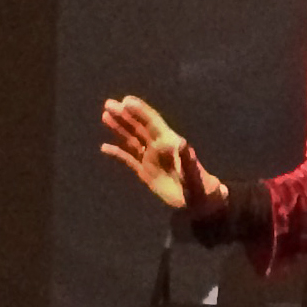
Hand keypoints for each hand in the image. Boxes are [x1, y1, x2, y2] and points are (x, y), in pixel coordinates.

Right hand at [100, 95, 223, 213]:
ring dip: (119, 128)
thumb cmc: (202, 189)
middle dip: (125, 115)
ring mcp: (151, 159)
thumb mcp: (196, 177)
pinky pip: (129, 160)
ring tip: (105, 115)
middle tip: (108, 103)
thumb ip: (188, 161)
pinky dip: (117, 153)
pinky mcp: (146, 172)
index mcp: (171, 144)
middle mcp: (159, 148)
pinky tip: (104, 147)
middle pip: (139, 127)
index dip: (141, 111)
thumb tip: (182, 143)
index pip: (153, 123)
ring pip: (132, 140)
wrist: (201, 205)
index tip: (126, 101)